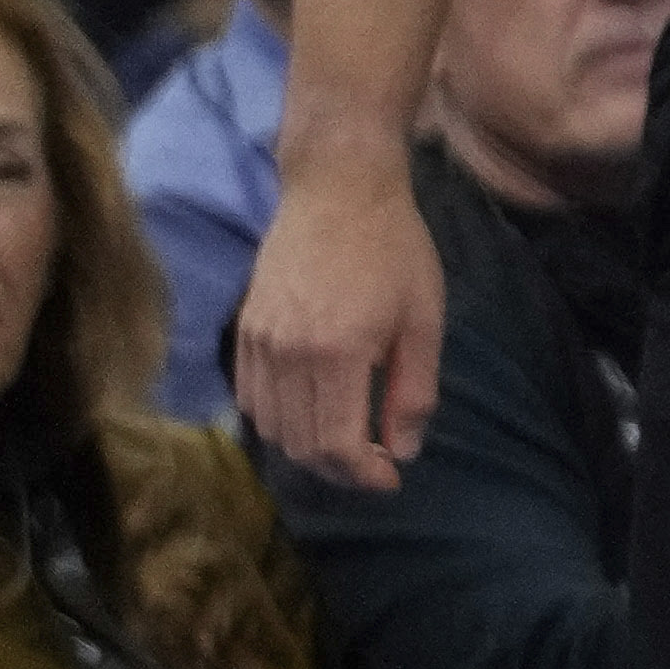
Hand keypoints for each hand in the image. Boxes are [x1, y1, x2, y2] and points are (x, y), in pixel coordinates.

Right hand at [231, 149, 445, 490]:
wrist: (338, 191)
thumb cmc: (396, 251)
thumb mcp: (424, 321)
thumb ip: (413, 391)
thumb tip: (403, 449)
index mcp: (336, 353)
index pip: (336, 444)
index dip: (364, 474)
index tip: (391, 478)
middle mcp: (287, 353)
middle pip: (300, 444)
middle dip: (339, 469)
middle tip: (374, 467)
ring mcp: (258, 341)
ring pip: (271, 427)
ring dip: (307, 449)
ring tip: (347, 445)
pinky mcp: (245, 329)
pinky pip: (250, 397)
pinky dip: (277, 421)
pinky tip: (311, 415)